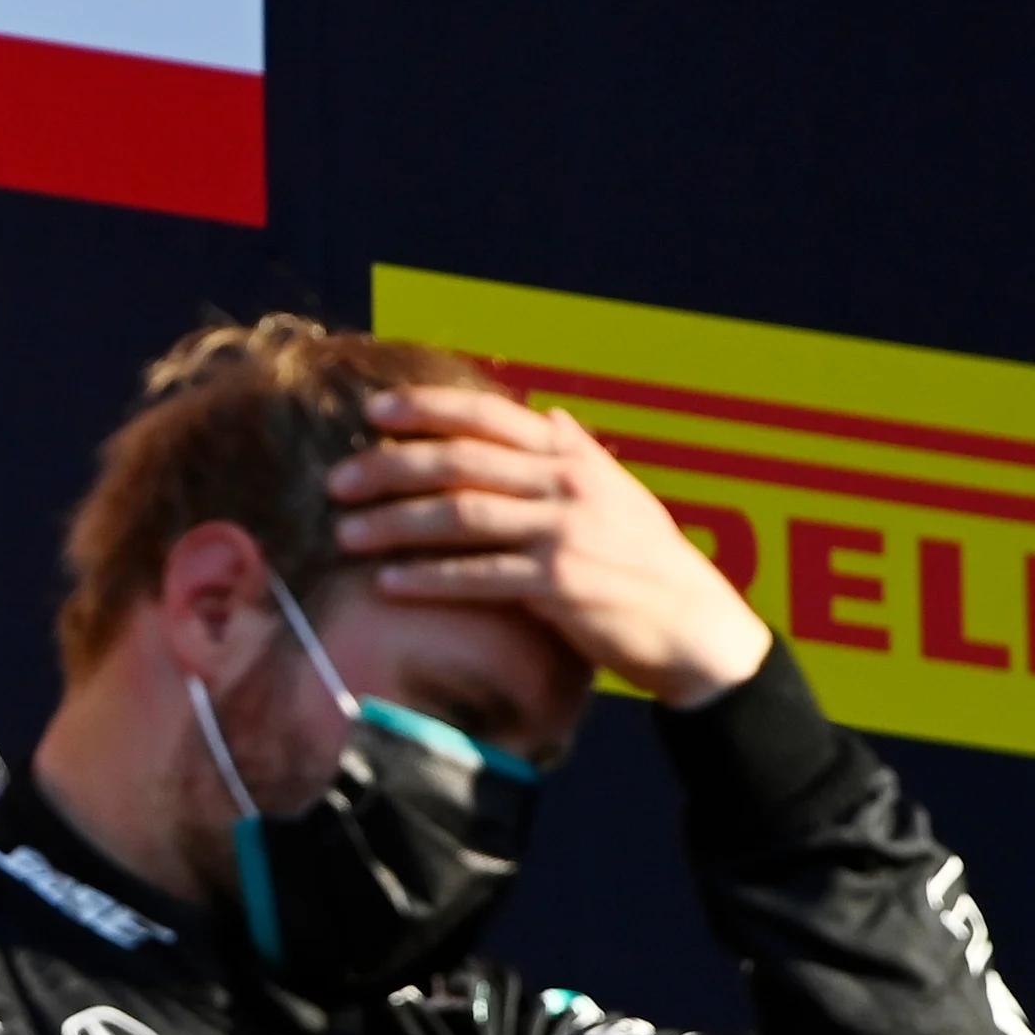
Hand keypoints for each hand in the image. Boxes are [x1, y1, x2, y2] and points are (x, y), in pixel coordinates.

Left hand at [328, 386, 774, 707]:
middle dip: (390, 467)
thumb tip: (550, 414)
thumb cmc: (649, 563)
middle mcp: (567, 482)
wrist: (696, 626)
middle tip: (338, 481)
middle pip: (460, 460)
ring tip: (345, 534)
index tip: (373, 412)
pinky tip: (388, 583)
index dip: (425, 408)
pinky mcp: (561, 584)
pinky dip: (429, 577)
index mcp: (573, 455)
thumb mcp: (619, 494)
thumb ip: (577, 454)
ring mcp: (565, 530)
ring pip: (461, 514)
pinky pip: (478, 575)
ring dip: (395, 523)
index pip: (487, 414)